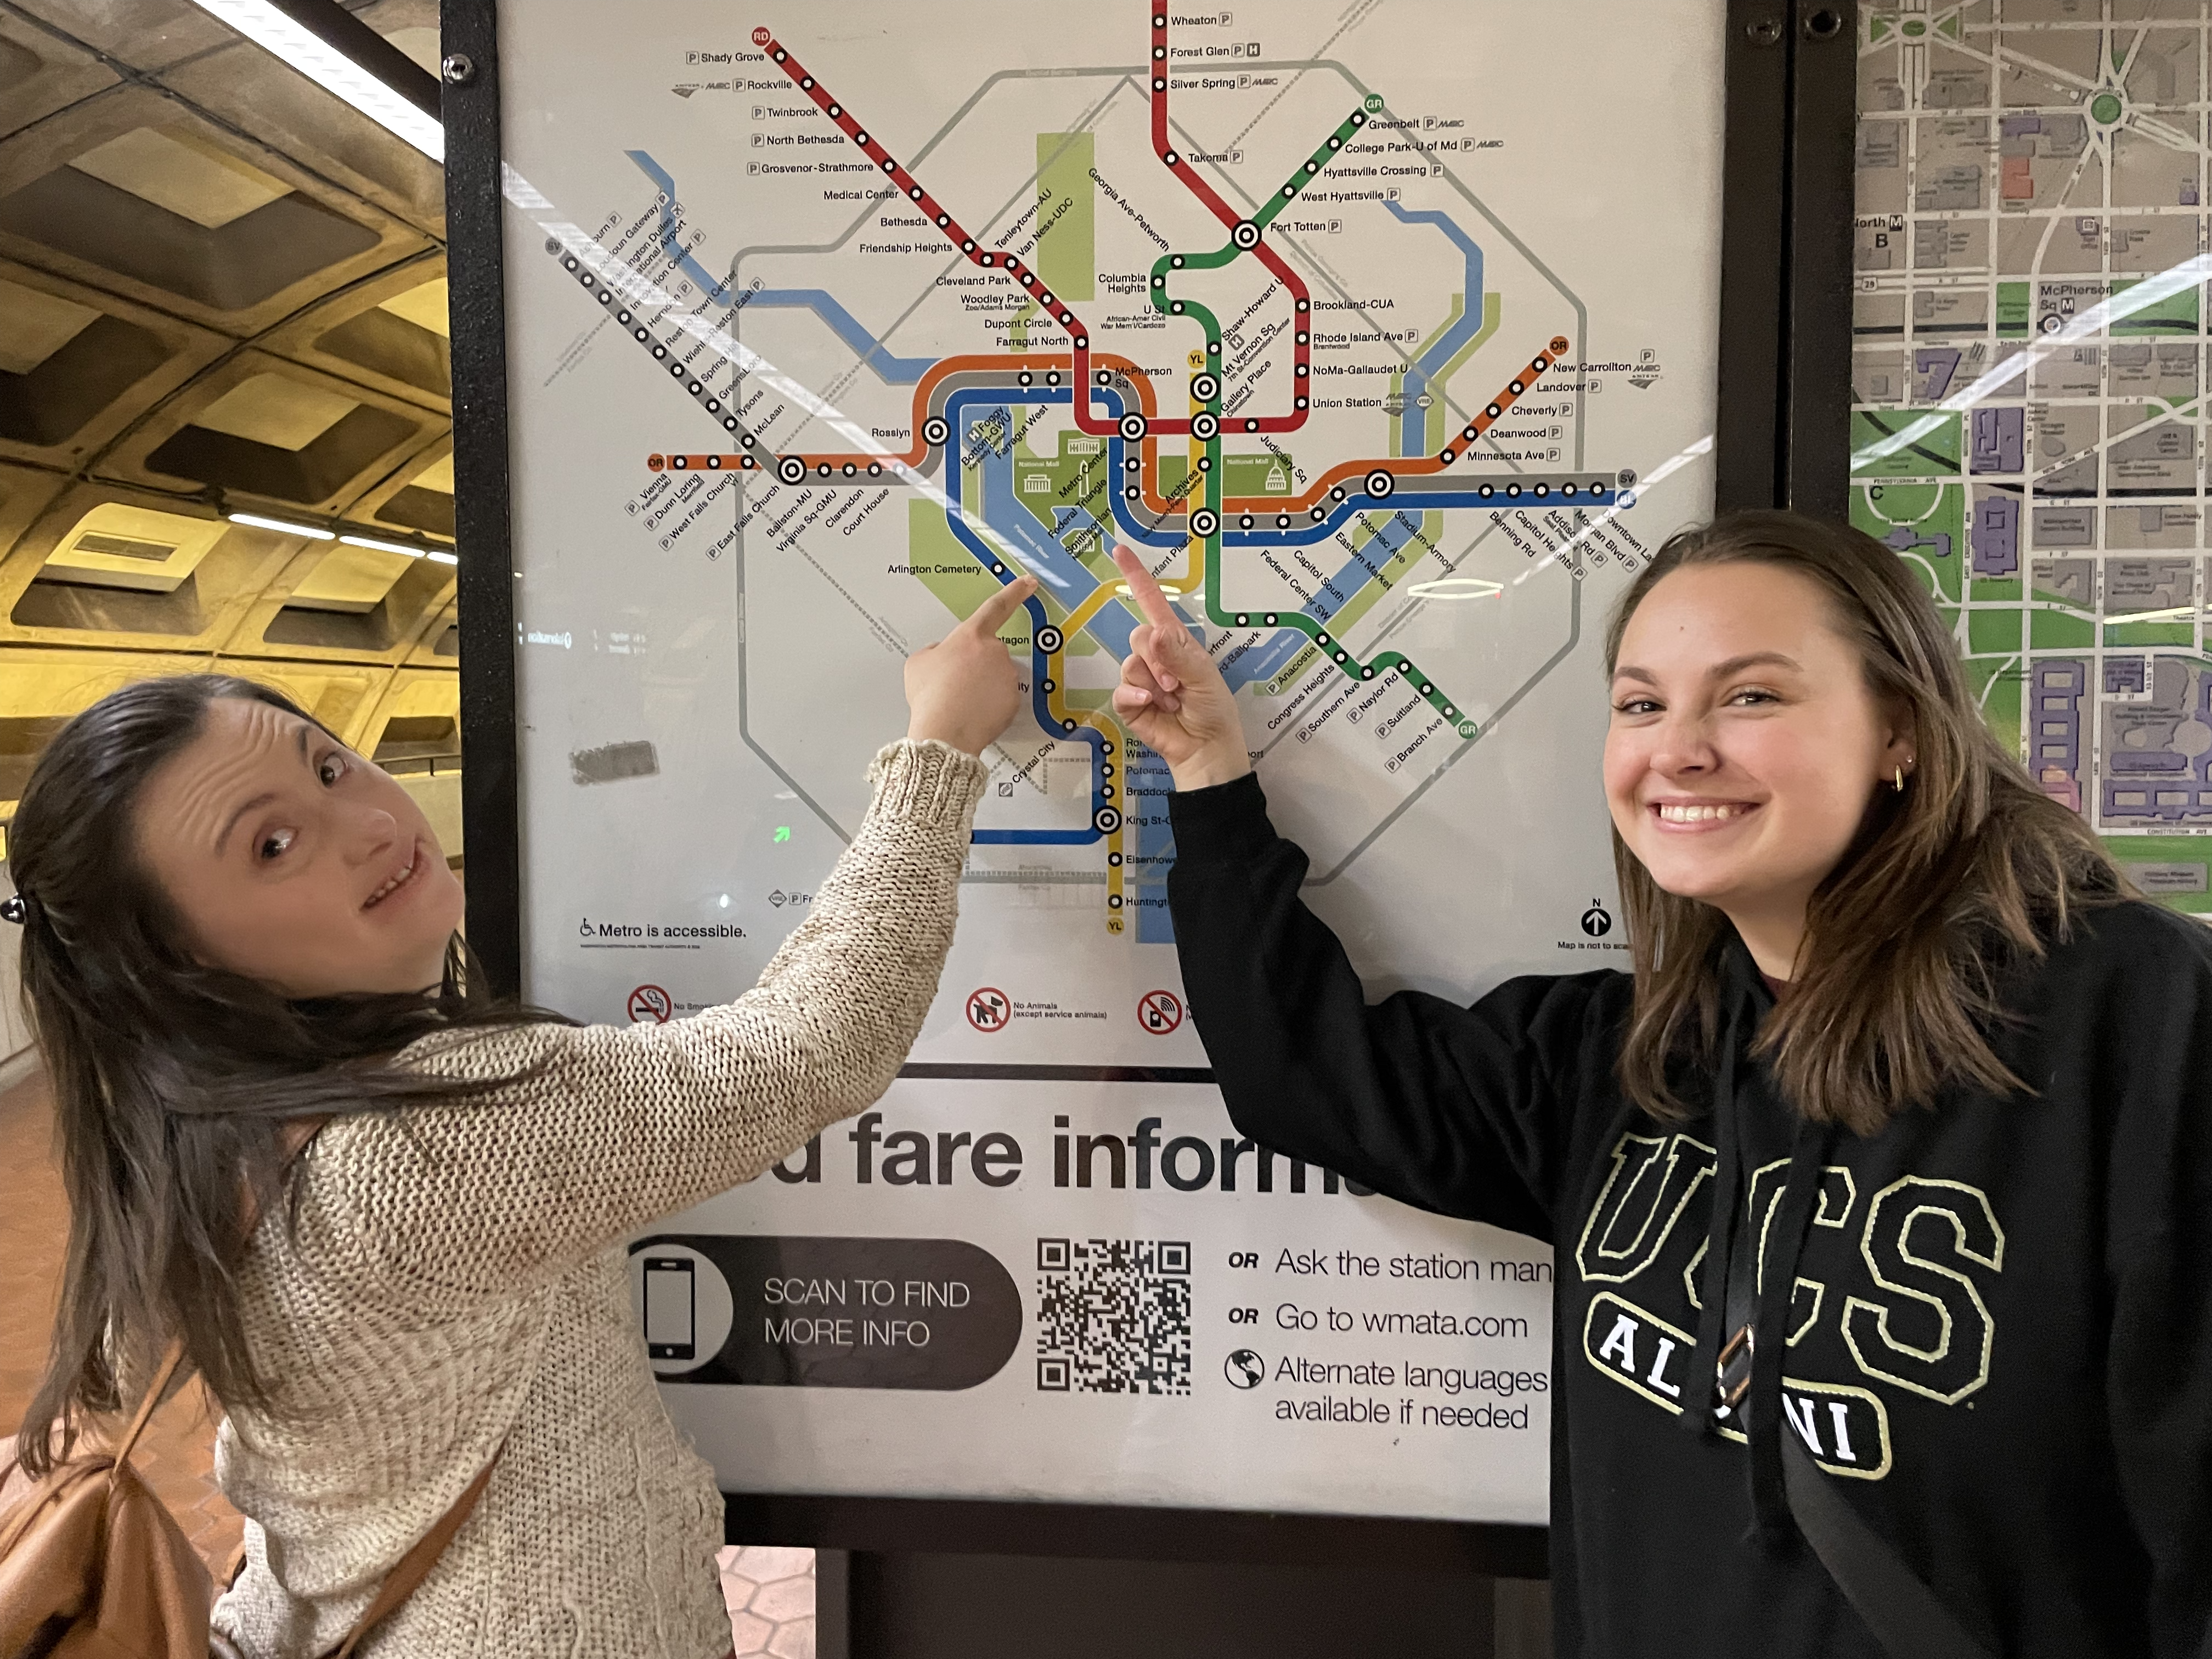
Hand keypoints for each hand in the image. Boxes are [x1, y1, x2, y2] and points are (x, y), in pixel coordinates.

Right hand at [904, 575, 1036, 754]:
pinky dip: (990, 705)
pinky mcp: (1014, 700)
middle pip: (988, 653)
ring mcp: (1007, 676)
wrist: (945, 733)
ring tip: (960, 702)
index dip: (1014, 592)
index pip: (996, 607)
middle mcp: (995, 652)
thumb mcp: (918, 663)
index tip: (1029, 582)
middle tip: (955, 685)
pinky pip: (1002, 699)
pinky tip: (973, 713)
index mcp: (970, 636)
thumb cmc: (930, 696)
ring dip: (982, 686)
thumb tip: (942, 654)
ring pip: (995, 677)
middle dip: (975, 666)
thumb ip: (935, 651)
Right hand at [1108, 546, 1249, 790]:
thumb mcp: (1205, 677)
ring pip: (1130, 663)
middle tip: (1178, 682)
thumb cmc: (1213, 711)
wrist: (1206, 750)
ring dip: (1153, 681)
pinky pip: (1122, 689)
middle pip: (1139, 635)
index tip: (1119, 551)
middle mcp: (1156, 657)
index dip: (1136, 577)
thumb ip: (1178, 654)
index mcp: (1176, 642)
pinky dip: (1137, 696)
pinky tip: (1154, 705)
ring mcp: (1141, 680)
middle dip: (1158, 658)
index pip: (1153, 603)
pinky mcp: (1129, 703)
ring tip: (1172, 698)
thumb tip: (1153, 632)